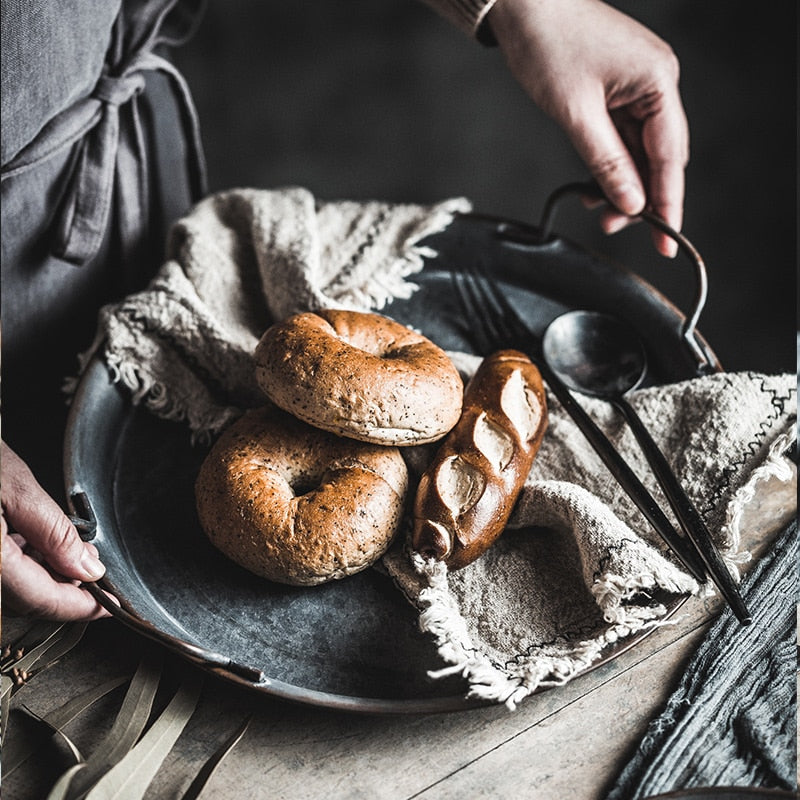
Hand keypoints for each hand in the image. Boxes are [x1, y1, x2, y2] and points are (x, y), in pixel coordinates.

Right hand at [1, 441, 111, 620]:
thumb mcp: (14, 487)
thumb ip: (53, 533)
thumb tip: (88, 568)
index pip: (40, 601)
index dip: (81, 607)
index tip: (111, 605)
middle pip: (24, 599)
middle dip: (65, 591)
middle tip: (97, 572)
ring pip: (9, 589)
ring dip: (44, 577)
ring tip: (73, 553)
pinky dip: (22, 564)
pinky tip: (37, 545)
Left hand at [487, 0, 688, 256]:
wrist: (524, 4)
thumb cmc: (548, 45)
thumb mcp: (576, 115)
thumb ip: (606, 163)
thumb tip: (631, 203)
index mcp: (658, 82)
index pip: (669, 157)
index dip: (667, 203)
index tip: (666, 241)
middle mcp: (656, 83)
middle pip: (658, 157)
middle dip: (639, 196)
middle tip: (614, 227)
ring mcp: (638, 86)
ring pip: (638, 151)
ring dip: (620, 183)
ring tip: (596, 209)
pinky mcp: (618, 90)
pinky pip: (622, 137)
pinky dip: (609, 163)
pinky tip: (593, 184)